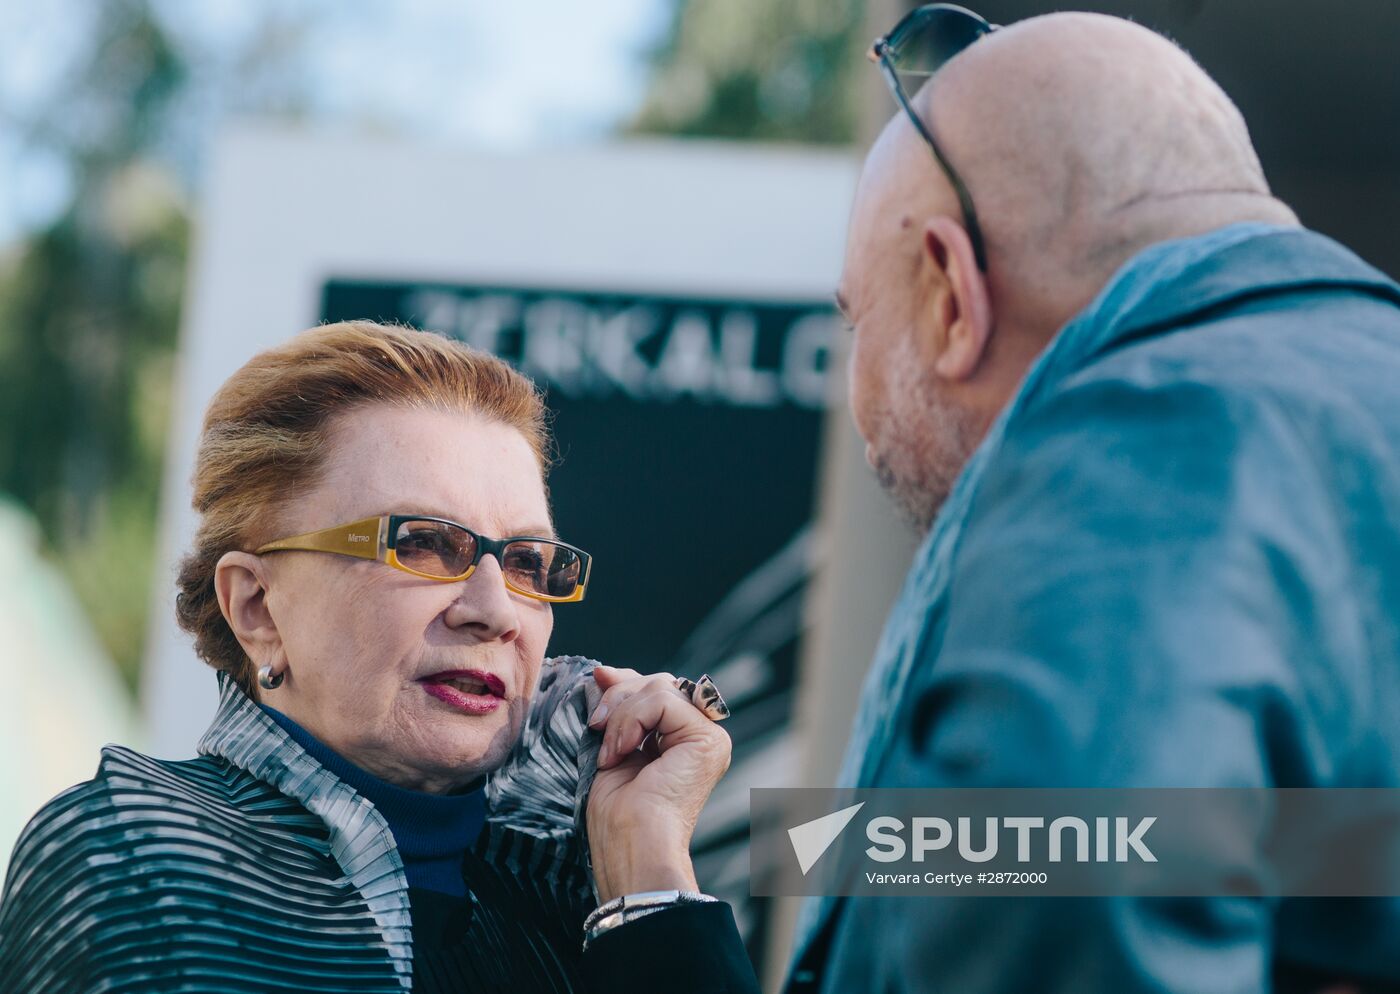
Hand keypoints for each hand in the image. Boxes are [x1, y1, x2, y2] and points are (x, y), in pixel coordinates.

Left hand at [584, 665, 731, 903]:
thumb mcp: (611, 744)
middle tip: (596, 727)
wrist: (629, 846)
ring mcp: (709, 737)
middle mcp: (700, 735)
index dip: (625, 682)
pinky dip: (631, 721)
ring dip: (622, 715)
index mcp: (681, 738)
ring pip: (659, 687)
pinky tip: (622, 752)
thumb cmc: (617, 813)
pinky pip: (662, 700)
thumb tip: (604, 671)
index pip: (657, 687)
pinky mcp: (708, 741)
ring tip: (611, 752)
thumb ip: (618, 707)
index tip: (597, 681)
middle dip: (619, 696)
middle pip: (659, 681)